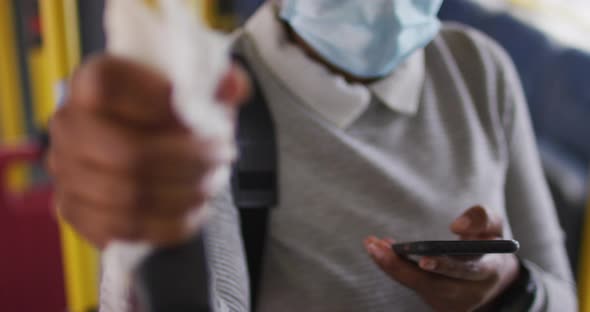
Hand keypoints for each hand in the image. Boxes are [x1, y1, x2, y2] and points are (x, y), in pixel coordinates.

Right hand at [48, 55, 249, 247]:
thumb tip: (234, 87)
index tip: (198, 118)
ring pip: (129, 196)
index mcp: (90, 82)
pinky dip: (169, 224)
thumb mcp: (198, 89)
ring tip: (212, 183)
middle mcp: (69, 125)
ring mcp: (67, 172)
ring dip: (184, 194)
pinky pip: (125, 229)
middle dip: (189, 160)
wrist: (140, 144)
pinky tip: (194, 211)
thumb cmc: (170, 116)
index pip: (109, 87)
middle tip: (221, 157)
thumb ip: (220, 81)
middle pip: (128, 153)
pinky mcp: (76, 212)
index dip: (158, 103)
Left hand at [364, 206, 519, 311]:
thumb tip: (457, 225)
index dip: (444, 266)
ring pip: (414, 284)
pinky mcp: (433, 300)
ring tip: (370, 243)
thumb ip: (482, 218)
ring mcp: (447, 301)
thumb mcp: (495, 228)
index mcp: (486, 272)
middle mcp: (465, 292)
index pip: (465, 271)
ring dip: (389, 264)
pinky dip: (392, 266)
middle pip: (430, 283)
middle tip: (376, 247)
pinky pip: (410, 283)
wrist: (490, 280)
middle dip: (400, 266)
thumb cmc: (489, 246)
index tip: (424, 259)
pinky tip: (376, 248)